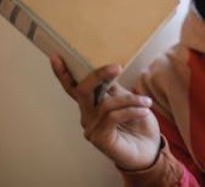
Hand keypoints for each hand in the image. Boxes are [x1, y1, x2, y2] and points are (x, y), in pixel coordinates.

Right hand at [50, 54, 160, 170]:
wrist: (149, 148)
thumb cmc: (138, 123)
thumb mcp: (128, 100)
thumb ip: (115, 89)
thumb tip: (108, 71)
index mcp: (91, 103)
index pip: (74, 87)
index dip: (63, 73)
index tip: (55, 56)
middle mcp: (87, 115)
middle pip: (82, 90)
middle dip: (97, 75)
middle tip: (116, 67)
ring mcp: (91, 127)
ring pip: (106, 103)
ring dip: (130, 100)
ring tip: (146, 102)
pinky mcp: (100, 138)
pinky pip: (113, 116)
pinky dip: (131, 111)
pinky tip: (144, 111)